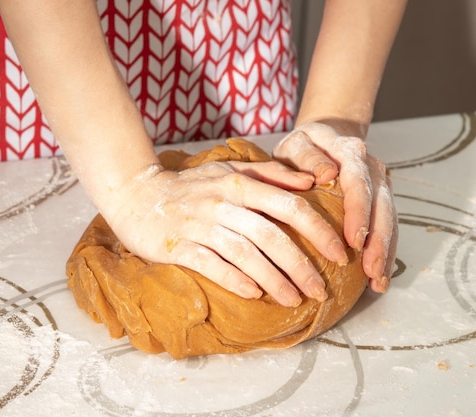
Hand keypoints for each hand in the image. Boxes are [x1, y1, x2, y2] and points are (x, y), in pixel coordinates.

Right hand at [103, 159, 349, 306]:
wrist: (137, 195)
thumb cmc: (190, 187)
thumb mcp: (229, 170)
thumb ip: (270, 173)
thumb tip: (309, 182)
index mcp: (239, 183)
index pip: (289, 205)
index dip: (318, 231)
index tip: (338, 253)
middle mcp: (223, 203)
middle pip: (272, 236)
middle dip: (301, 265)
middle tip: (320, 289)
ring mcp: (200, 225)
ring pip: (246, 254)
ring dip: (274, 279)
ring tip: (294, 300)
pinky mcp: (179, 246)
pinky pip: (212, 265)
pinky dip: (235, 280)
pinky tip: (255, 295)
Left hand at [273, 121, 397, 291]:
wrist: (326, 135)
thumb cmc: (303, 146)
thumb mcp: (296, 144)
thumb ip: (307, 156)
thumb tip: (326, 174)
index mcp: (350, 152)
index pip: (358, 183)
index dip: (359, 213)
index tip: (355, 240)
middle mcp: (371, 167)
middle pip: (381, 205)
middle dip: (379, 240)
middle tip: (370, 270)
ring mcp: (380, 183)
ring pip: (389, 219)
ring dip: (386, 251)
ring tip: (378, 281)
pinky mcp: (381, 199)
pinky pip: (387, 227)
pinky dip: (385, 252)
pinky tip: (379, 277)